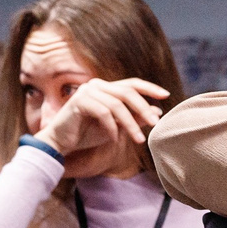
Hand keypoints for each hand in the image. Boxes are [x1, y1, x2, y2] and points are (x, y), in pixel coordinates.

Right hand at [39, 77, 168, 178]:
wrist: (60, 143)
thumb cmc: (86, 134)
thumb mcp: (116, 127)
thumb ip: (134, 118)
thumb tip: (157, 112)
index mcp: (105, 88)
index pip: (132, 84)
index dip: (149, 88)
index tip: (166, 95)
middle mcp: (96, 85)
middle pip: (127, 92)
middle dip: (143, 108)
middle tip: (155, 123)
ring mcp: (87, 91)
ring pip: (117, 104)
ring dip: (130, 124)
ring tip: (139, 139)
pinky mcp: (79, 101)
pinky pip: (103, 113)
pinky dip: (112, 127)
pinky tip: (114, 139)